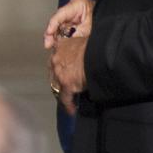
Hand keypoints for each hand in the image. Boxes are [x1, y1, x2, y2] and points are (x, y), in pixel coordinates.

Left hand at [44, 0, 93, 114]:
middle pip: (54, 72)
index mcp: (61, 45)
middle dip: (58, 79)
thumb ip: (79, 47)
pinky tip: (71, 110)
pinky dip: (68, 105)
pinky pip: (65, 98)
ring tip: (67, 98)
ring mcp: (59, 72)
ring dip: (62, 92)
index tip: (64, 69)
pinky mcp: (66, 84)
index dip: (60, 64)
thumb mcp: (84, 42)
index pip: (57, 56)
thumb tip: (84, 51)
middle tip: (64, 85)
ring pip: (57, 85)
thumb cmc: (95, 47)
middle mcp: (56, 58)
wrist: (98, 54)